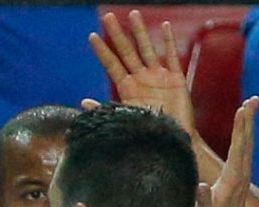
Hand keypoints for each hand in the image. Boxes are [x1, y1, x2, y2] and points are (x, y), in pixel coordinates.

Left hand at [88, 10, 195, 136]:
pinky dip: (169, 42)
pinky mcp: (176, 79)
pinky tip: (165, 26)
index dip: (102, 51)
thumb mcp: (123, 119)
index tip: (92, 36)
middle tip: (108, 17)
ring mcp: (158, 76)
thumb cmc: (146, 133)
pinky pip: (172, 56)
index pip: (111, 64)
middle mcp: (141, 78)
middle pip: (127, 51)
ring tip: (133, 14)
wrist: (171, 141)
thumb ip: (104, 109)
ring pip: (147, 48)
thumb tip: (82, 102)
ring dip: (140, 32)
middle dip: (118, 34)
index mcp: (126, 88)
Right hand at [194, 97, 258, 206]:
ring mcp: (244, 170)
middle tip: (254, 99)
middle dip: (249, 118)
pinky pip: (246, 146)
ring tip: (252, 103)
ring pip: (248, 141)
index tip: (241, 111)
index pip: (238, 147)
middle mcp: (242, 170)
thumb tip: (200, 187)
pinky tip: (246, 123)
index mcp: (233, 176)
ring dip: (250, 121)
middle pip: (247, 140)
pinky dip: (246, 131)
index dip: (240, 128)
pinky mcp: (242, 171)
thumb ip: (202, 200)